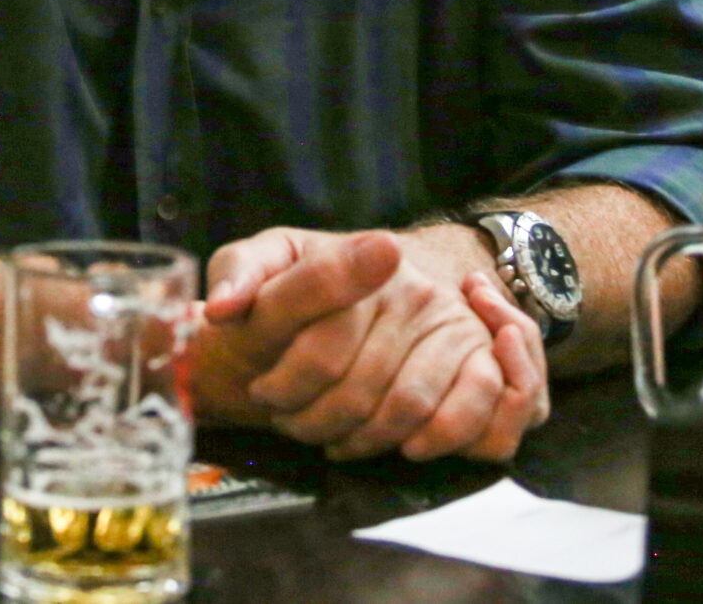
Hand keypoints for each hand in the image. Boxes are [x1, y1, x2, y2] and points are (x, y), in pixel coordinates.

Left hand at [197, 227, 546, 462]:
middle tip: (289, 421)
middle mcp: (411, 289)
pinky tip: (401, 445)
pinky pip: (476, 408)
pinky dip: (435, 439)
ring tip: (331, 437)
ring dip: (362, 438)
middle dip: (313, 420)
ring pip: (407, 407)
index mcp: (356, 259)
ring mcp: (450, 321)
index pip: (321, 349)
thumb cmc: (310, 278)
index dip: (284, 386)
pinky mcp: (481, 354)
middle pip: (359, 388)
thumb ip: (239, 276)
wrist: (377, 272)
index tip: (262, 392)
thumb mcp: (268, 258)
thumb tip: (221, 310)